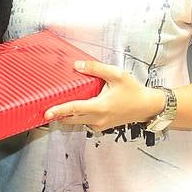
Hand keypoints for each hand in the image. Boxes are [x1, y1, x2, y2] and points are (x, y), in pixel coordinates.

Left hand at [43, 61, 159, 130]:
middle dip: (57, 115)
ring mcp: (100, 124)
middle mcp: (98, 119)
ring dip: (66, 117)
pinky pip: (85, 123)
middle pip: (71, 119)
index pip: (74, 109)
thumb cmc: (133, 91)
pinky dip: (77, 117)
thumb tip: (77, 65)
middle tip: (44, 109)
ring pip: (77, 123)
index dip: (58, 110)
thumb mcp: (116, 74)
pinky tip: (75, 108)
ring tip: (56, 107)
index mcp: (100, 107)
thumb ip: (96, 68)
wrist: (147, 106)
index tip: (46, 113)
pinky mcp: (102, 126)